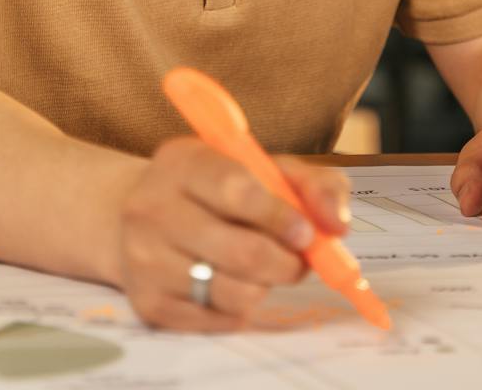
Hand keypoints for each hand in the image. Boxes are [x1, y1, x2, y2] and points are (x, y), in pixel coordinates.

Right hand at [110, 137, 350, 330]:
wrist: (144, 217)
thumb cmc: (219, 190)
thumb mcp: (265, 168)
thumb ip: (314, 185)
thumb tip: (338, 226)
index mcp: (183, 161)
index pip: (237, 190)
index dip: (280, 216)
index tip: (306, 232)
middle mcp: (152, 207)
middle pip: (242, 252)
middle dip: (287, 262)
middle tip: (298, 259)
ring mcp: (144, 259)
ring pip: (234, 292)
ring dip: (266, 286)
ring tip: (265, 270)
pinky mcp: (146, 302)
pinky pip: (218, 320)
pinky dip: (241, 309)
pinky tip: (234, 285)